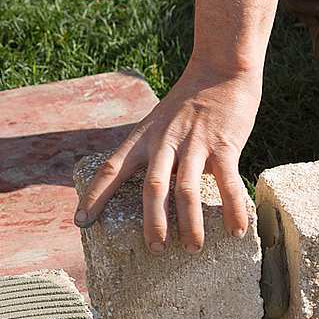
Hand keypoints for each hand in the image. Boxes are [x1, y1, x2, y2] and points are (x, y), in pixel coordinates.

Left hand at [74, 62, 261, 253]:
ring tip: (193, 248)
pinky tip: (236, 231)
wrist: (221, 68)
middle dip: (153, 222)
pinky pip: (228, 183)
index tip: (81, 222)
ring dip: (191, 224)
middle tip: (155, 250)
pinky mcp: (224, 145)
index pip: (111, 169)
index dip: (95, 197)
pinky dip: (233, 209)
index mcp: (144, 137)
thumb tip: (153, 193)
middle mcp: (165, 141)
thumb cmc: (189, 101)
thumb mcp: (158, 121)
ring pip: (187, 189)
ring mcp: (194, 143)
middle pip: (153, 187)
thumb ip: (153, 152)